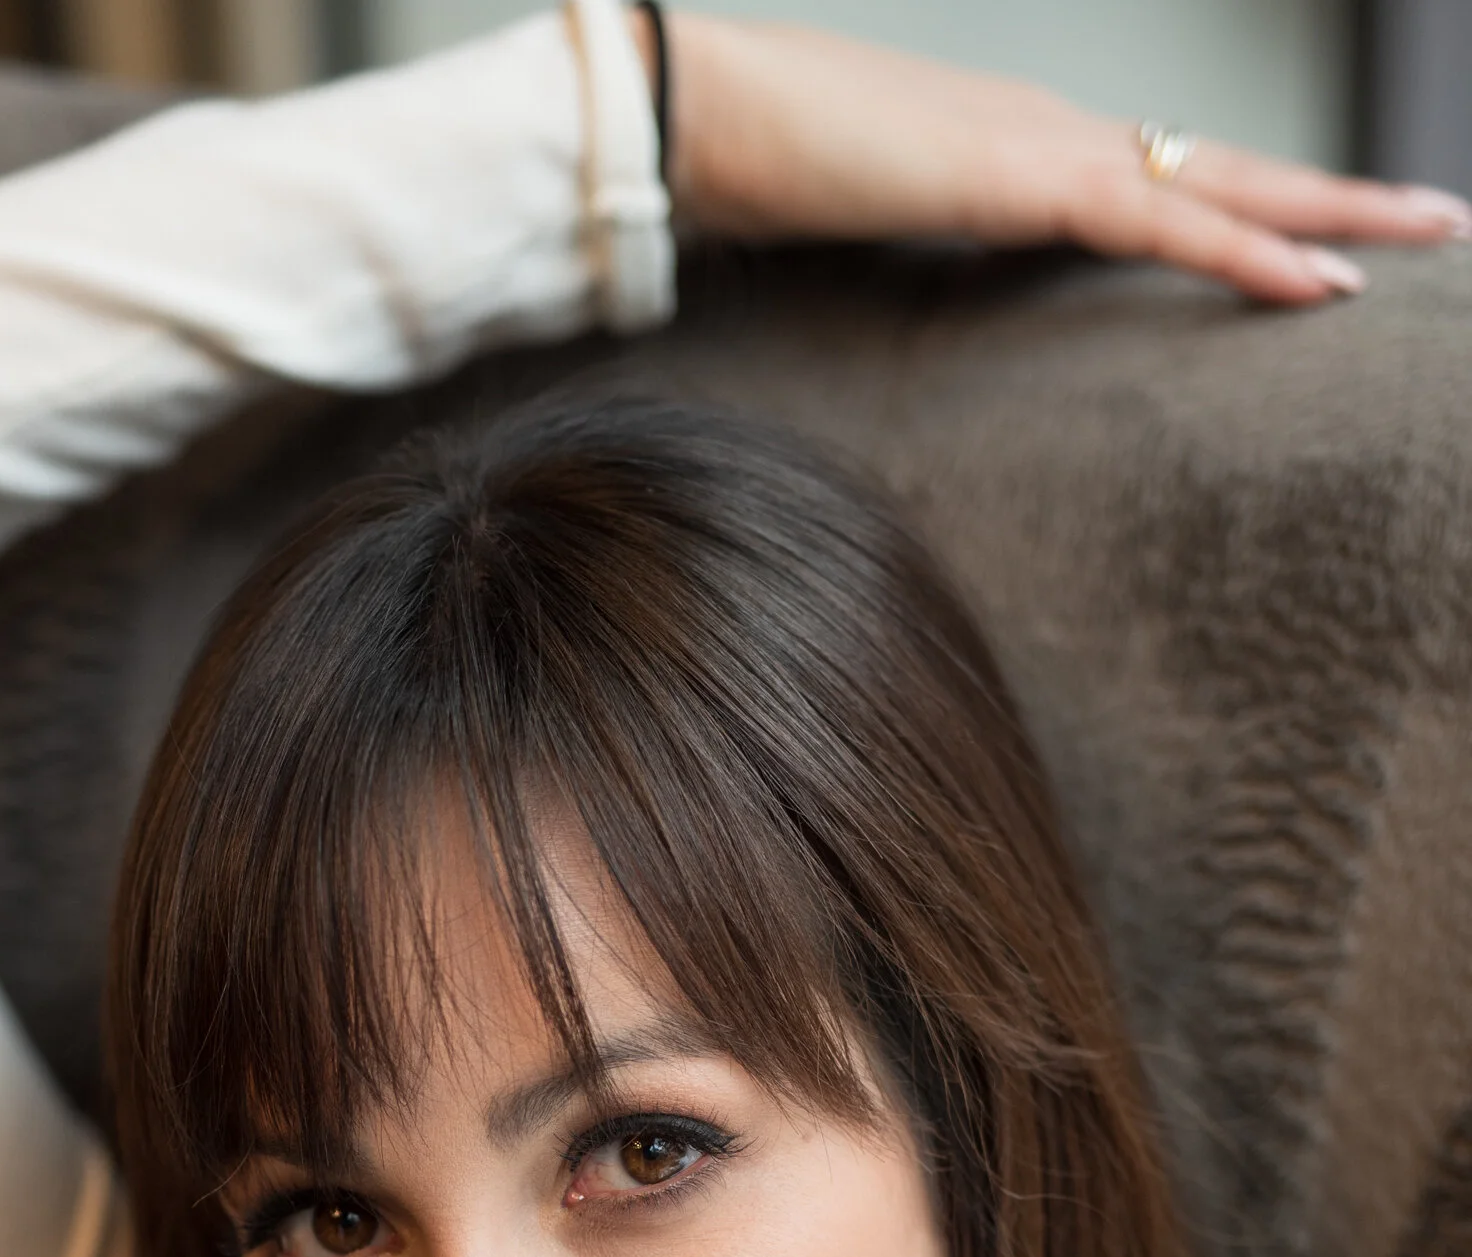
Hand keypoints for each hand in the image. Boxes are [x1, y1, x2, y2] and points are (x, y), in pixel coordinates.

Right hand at [655, 14, 1471, 304]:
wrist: (708, 113)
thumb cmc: (756, 171)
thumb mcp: (852, 232)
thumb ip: (902, 256)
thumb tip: (907, 291)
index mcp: (1019, 150)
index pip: (1159, 181)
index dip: (1241, 211)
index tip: (1313, 240)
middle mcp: (1056, 134)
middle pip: (1221, 168)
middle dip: (1331, 198)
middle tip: (1430, 218)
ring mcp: (1051, 147)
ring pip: (1224, 183)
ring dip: (1331, 215)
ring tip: (1423, 233)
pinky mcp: (1033, 178)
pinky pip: (1169, 222)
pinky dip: (1251, 255)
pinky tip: (1323, 283)